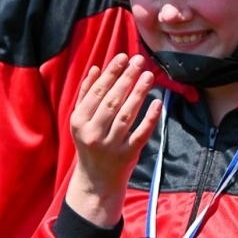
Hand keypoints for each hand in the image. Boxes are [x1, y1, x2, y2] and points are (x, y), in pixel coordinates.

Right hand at [65, 54, 162, 227]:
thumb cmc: (90, 144)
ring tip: (148, 75)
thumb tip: (95, 69)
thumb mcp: (81, 121)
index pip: (97, 92)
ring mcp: (110, 146)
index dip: (111, 73)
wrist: (96, 181)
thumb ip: (86, 95)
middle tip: (139, 61)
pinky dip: (149, 118)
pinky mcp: (127, 155)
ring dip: (138, 94)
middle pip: (112, 101)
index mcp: (79, 121)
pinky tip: (157, 103)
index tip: (123, 57)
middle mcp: (93, 133)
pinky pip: (140, 134)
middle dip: (126, 79)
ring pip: (126, 115)